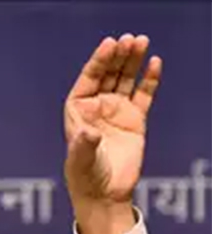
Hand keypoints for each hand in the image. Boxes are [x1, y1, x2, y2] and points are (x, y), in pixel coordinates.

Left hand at [63, 34, 160, 233]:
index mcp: (77, 110)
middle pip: (108, 74)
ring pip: (125, 79)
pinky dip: (150, 79)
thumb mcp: (81, 161)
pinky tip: (155, 63)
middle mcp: (96, 107)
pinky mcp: (135, 120)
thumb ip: (84, 145)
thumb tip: (88, 133)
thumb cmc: (85, 178)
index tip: (109, 44)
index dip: (98, 61)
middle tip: (130, 40)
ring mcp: (116, 111)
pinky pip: (143, 94)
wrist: (104, 194)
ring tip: (142, 42)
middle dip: (118, 56)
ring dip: (133, 61)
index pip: (88, 79)